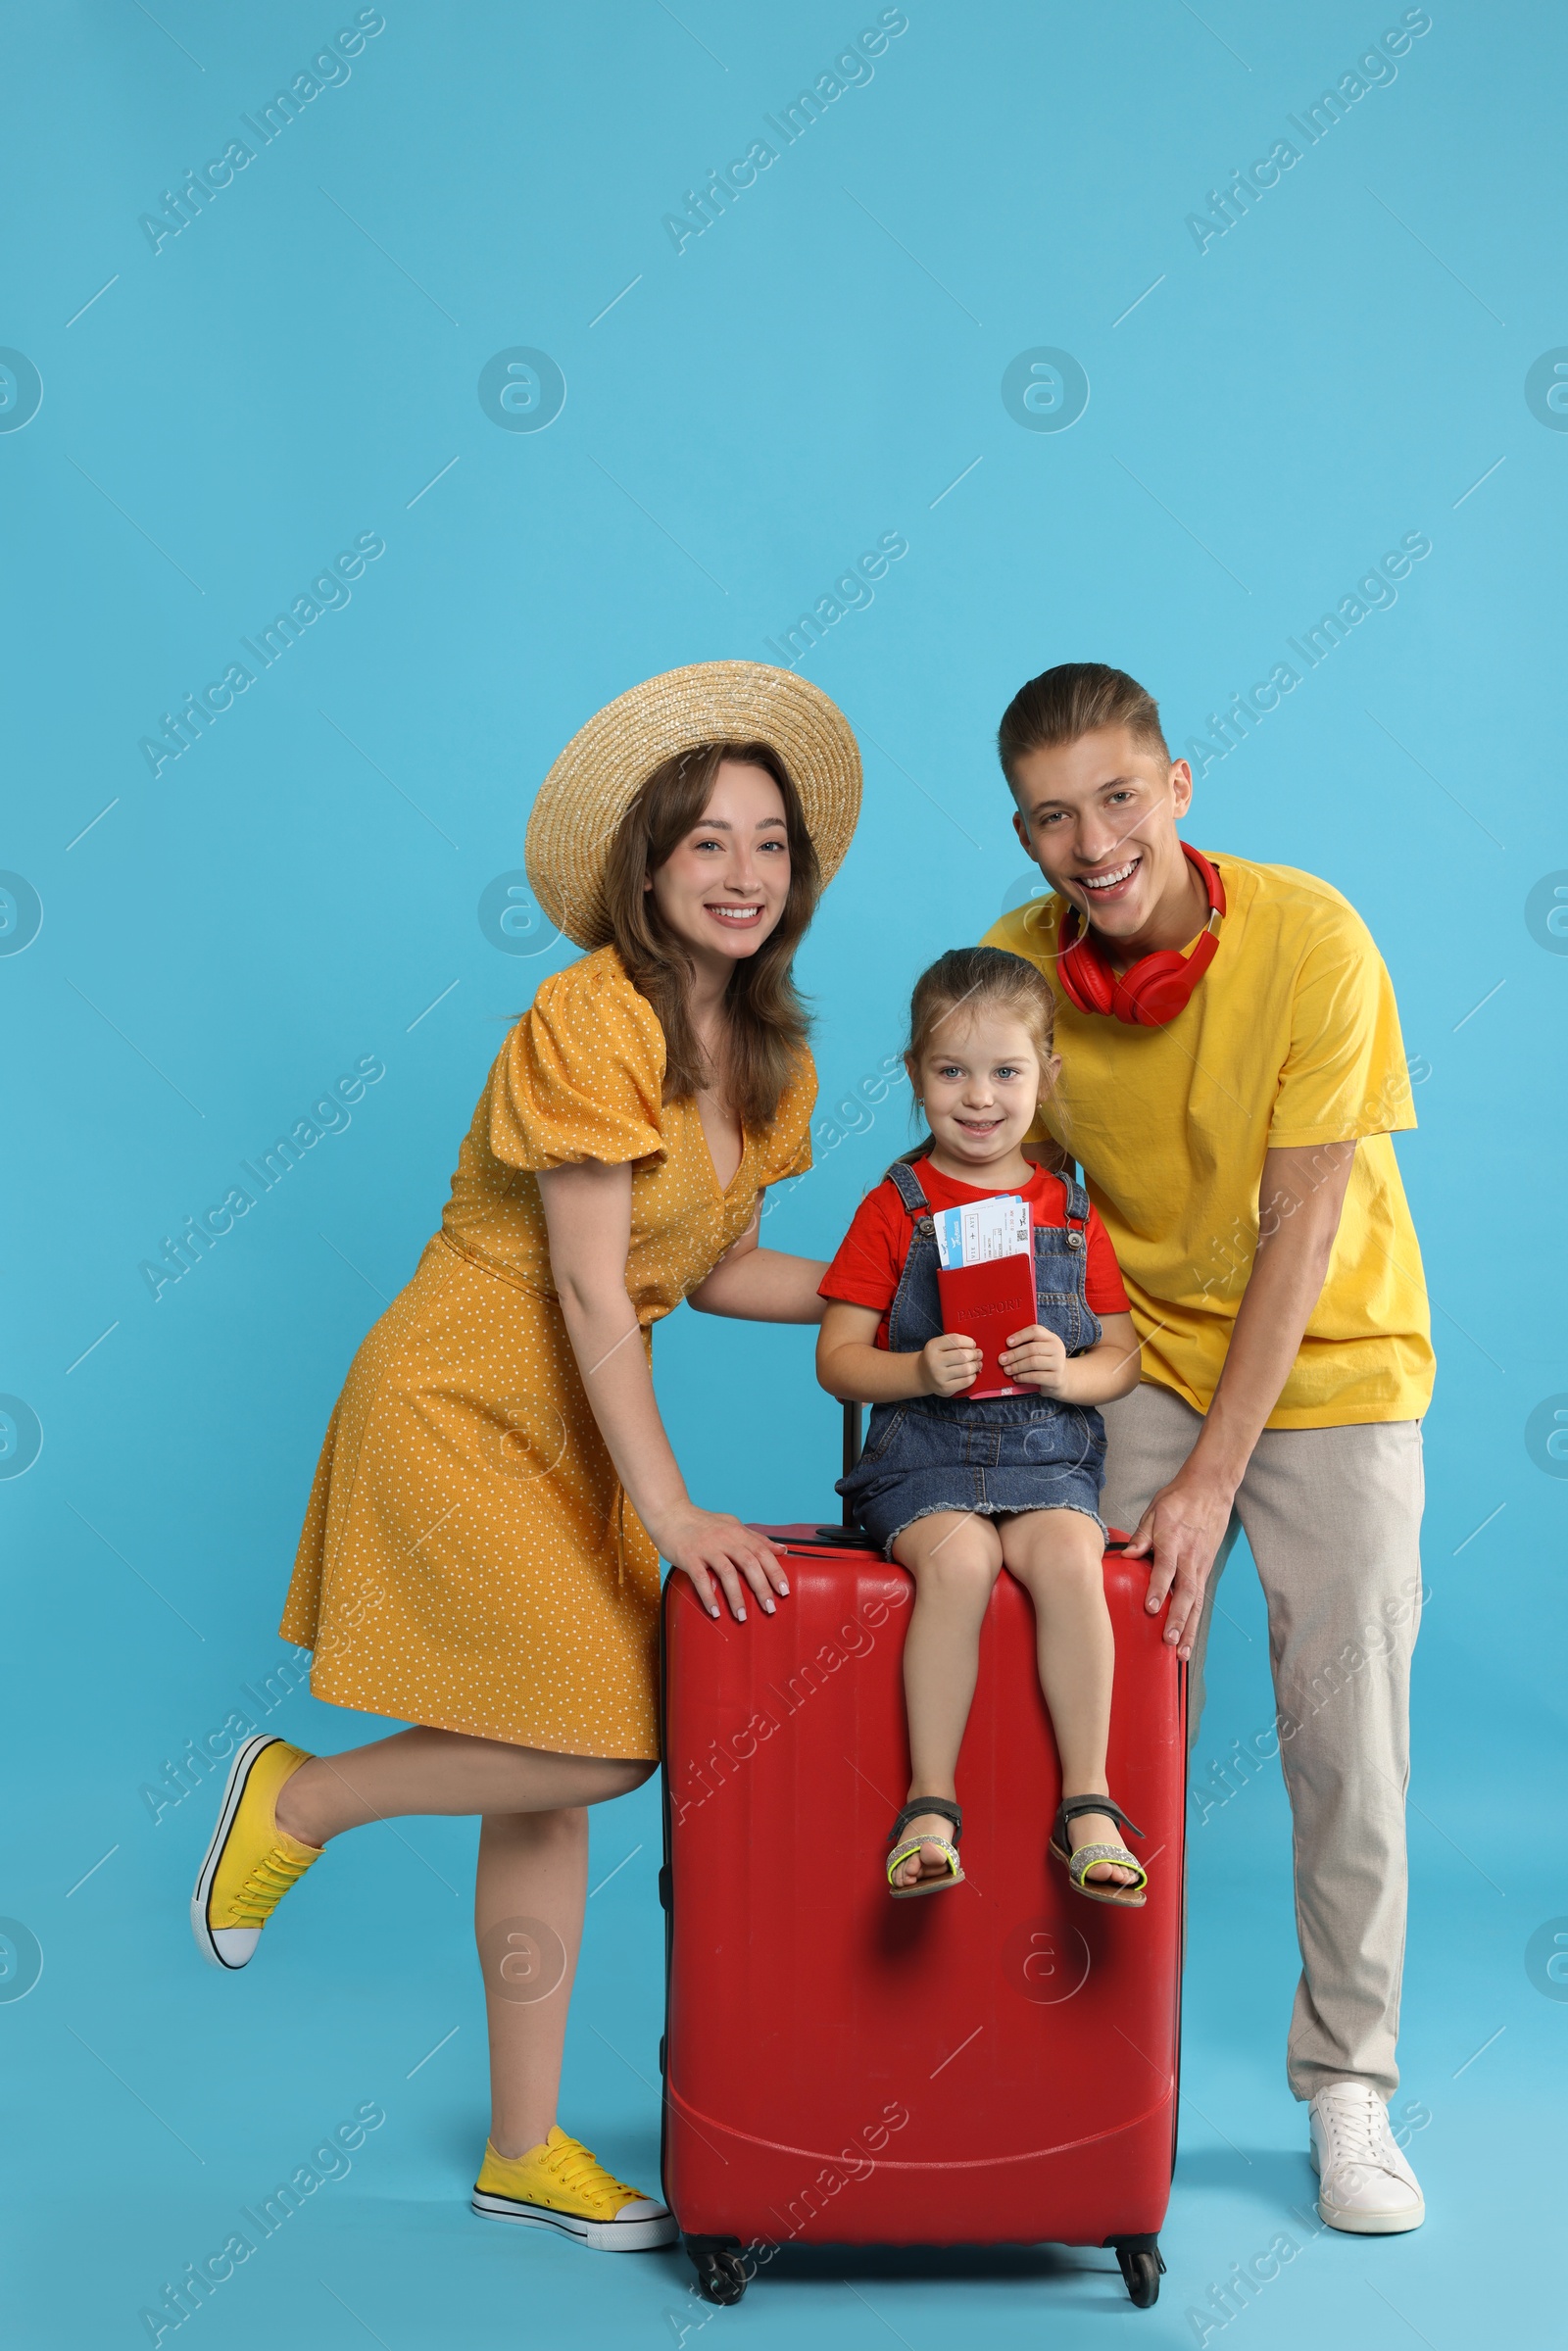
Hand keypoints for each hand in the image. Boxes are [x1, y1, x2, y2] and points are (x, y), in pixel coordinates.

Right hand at [654, 1503, 790, 1623]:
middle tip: (770, 1608)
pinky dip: (709, 1597)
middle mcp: (725, 1538)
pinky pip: (701, 1579)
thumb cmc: (701, 1522)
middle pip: (749, 1564)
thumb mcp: (732, 1524)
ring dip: (736, 1597)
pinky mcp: (689, 1557)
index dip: (775, 1571)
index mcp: (737, 1532)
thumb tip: (782, 1550)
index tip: (784, 1590)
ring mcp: (706, 1548)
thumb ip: (756, 1538)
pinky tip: (715, 1611)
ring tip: (742, 1616)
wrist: (670, 1513)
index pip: (762, 1552)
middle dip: (762, 1588)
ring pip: (727, 1573)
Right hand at [920, 1333, 982, 1396]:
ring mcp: (939, 1376)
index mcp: (933, 1346)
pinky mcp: (945, 1388)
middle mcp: (934, 1361)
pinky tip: (970, 1374)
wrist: (922, 1375)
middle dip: (974, 1354)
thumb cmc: (936, 1358)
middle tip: (976, 1355)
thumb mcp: (940, 1345)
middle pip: (963, 1355)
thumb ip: (956, 1343)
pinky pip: (967, 1381)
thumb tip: (977, 1351)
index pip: (956, 1340)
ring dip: (975, 1366)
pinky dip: (973, 1376)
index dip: (969, 1342)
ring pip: (967, 1369)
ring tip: (975, 1364)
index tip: (972, 1344)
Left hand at [999, 1323, 1068, 1393]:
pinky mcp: (1056, 1379)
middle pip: (1032, 1348)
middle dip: (1014, 1354)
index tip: (1007, 1342)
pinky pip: (1036, 1376)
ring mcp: (1058, 1364)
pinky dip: (1023, 1377)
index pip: (1035, 1331)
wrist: (1062, 1379)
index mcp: (1051, 1338)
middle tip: (1001, 1360)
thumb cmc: (1045, 1362)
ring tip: (1007, 1370)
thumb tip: (1005, 1347)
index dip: (1020, 1335)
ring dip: (1017, 1366)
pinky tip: (1016, 1377)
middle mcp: (1057, 1349)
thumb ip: (1028, 1345)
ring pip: (1033, 1362)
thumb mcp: (1041, 1350)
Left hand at [1123, 1469, 1234, 1657]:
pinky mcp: (1206, 1570)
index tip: (1150, 1607)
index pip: (1166, 1568)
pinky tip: (1189, 1639)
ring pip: (1196, 1602)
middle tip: (1170, 1641)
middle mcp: (1190, 1557)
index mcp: (1174, 1540)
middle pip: (1185, 1592)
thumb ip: (1142, 1535)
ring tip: (1183, 1653)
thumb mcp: (1155, 1510)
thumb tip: (1127, 1555)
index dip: (1158, 1588)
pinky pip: (1200, 1599)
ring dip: (1190, 1628)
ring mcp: (1201, 1565)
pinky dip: (1196, 1620)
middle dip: (1178, 1619)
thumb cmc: (1179, 1499)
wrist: (1211, 1489)